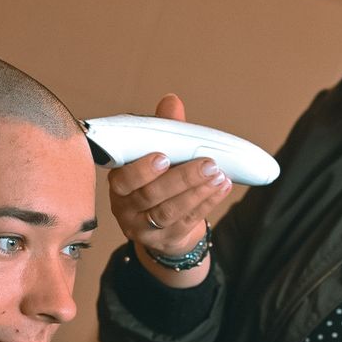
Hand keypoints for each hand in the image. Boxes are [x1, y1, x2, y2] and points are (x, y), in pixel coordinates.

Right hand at [107, 94, 231, 284]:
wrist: (164, 227)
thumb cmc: (159, 183)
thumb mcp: (157, 157)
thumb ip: (162, 130)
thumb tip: (171, 101)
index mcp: (119, 185)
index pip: (123, 180)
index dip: (142, 170)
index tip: (164, 157)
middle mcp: (126, 209)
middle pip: (151, 195)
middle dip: (182, 178)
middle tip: (207, 163)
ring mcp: (144, 229)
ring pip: (170, 211)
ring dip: (197, 191)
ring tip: (218, 174)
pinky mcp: (167, 240)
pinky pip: (188, 221)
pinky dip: (208, 203)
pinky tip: (222, 187)